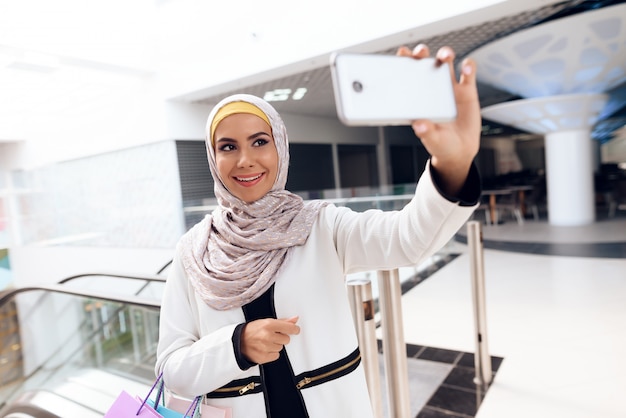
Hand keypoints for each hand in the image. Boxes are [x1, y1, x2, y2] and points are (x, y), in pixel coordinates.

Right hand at [241, 316, 299, 363]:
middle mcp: (267, 336)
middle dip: (281, 337)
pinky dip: (272, 353)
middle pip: (286, 339)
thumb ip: (282, 321)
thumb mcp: (266, 322)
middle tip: (272, 336)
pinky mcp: (264, 357)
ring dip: (275, 345)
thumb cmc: (252, 331)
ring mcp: (265, 347)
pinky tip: (264, 349)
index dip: (294, 329)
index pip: (290, 328)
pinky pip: (276, 356)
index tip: (295, 330)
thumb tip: (295, 319)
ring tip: (266, 342)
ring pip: (281, 348)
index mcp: (268, 325)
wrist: (238, 342)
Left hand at [397, 44, 480, 196]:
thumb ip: (426, 132)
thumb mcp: (432, 140)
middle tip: (421, 51)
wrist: (460, 150)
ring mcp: (450, 88)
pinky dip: (469, 66)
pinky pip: (468, 73)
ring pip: (446, 63)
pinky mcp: (467, 91)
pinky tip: (466, 67)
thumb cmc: (441, 144)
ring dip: (445, 54)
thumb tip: (419, 125)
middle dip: (422, 53)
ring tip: (446, 56)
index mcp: (419, 98)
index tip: (402, 54)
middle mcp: (432, 89)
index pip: (409, 76)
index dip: (404, 62)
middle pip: (426, 63)